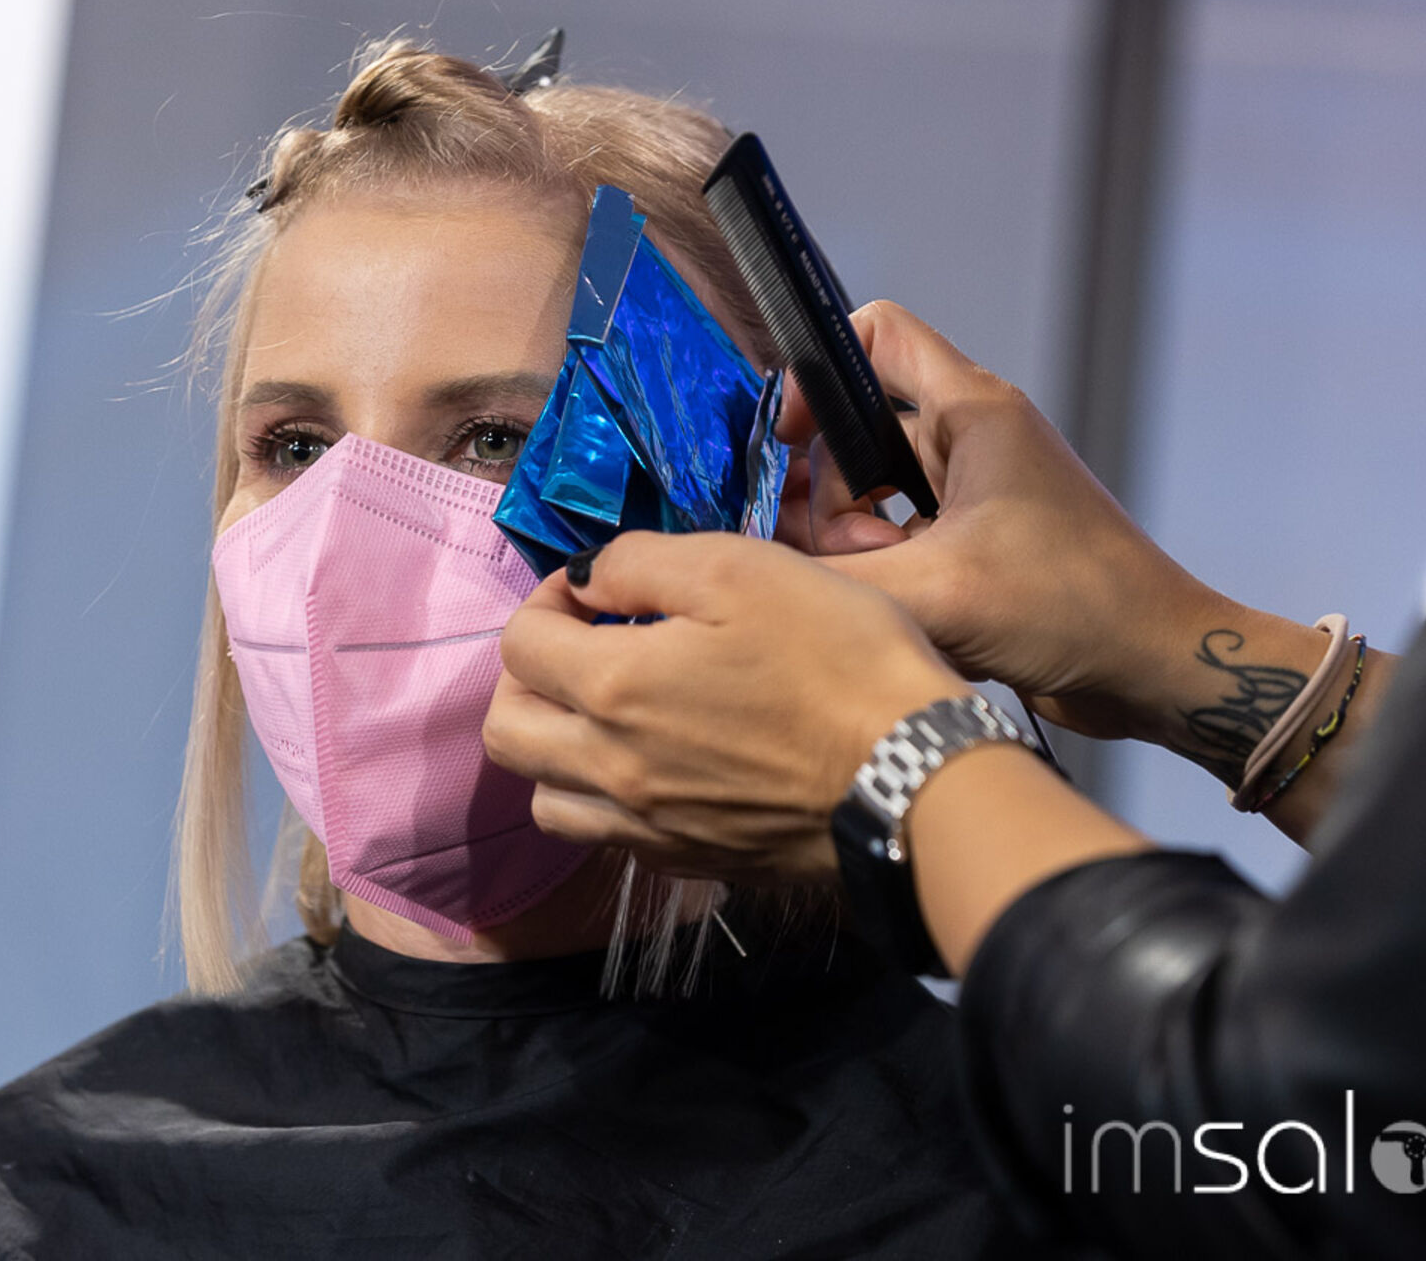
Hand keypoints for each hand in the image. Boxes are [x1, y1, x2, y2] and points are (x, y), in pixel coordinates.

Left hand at [482, 532, 968, 883]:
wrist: (917, 780)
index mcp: (613, 688)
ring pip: (546, 799)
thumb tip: (587, 577)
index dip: (548, 600)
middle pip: (508, 731)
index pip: (520, 643)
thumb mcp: (743, 568)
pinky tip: (658, 764)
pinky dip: (609, 799)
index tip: (597, 589)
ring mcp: (648, 827)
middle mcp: (611, 769)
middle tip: (583, 645)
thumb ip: (642, 562)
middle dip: (527, 677)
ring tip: (609, 711)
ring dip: (556, 749)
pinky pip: (610, 838)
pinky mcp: (693, 862)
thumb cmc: (840, 658)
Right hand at [780, 300, 1237, 744]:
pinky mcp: (976, 549)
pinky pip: (898, 543)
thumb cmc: (1076, 608)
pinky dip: (888, 577)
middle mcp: (972, 442)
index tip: (789, 445)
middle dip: (830, 497)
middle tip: (852, 552)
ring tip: (890, 591)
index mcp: (971, 412)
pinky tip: (911, 618)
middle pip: (853, 434)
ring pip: (870, 496)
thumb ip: (831, 579)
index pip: (874, 334)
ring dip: (858, 547)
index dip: (816, 378)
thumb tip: (752, 576)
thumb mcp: (935, 593)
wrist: (1157, 671)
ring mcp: (975, 496)